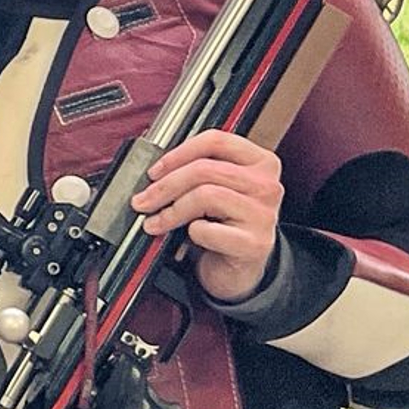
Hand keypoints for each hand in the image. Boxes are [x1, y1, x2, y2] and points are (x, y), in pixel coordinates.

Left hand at [132, 129, 282, 304]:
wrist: (239, 268)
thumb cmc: (224, 226)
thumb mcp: (214, 190)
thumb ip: (194, 172)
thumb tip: (154, 171)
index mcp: (259, 162)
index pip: (216, 140)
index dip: (178, 153)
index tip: (155, 171)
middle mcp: (266, 184)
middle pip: (204, 169)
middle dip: (165, 186)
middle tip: (143, 201)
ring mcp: (263, 214)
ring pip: (206, 196)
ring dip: (172, 211)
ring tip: (156, 223)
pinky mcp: (253, 243)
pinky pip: (208, 230)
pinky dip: (192, 233)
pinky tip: (191, 236)